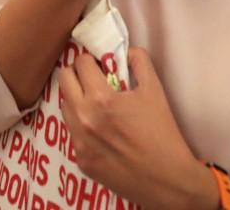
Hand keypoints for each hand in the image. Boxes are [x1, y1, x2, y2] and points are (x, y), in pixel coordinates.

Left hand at [59, 47, 210, 207]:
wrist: (165, 178)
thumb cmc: (162, 132)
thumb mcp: (155, 90)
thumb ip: (140, 62)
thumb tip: (127, 51)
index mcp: (101, 99)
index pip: (82, 64)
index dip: (92, 59)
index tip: (101, 63)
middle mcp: (83, 119)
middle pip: (64, 81)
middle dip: (78, 73)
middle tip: (93, 77)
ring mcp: (78, 142)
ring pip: (64, 106)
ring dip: (77, 98)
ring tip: (97, 104)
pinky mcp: (80, 160)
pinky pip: (72, 132)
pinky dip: (82, 124)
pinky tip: (102, 129)